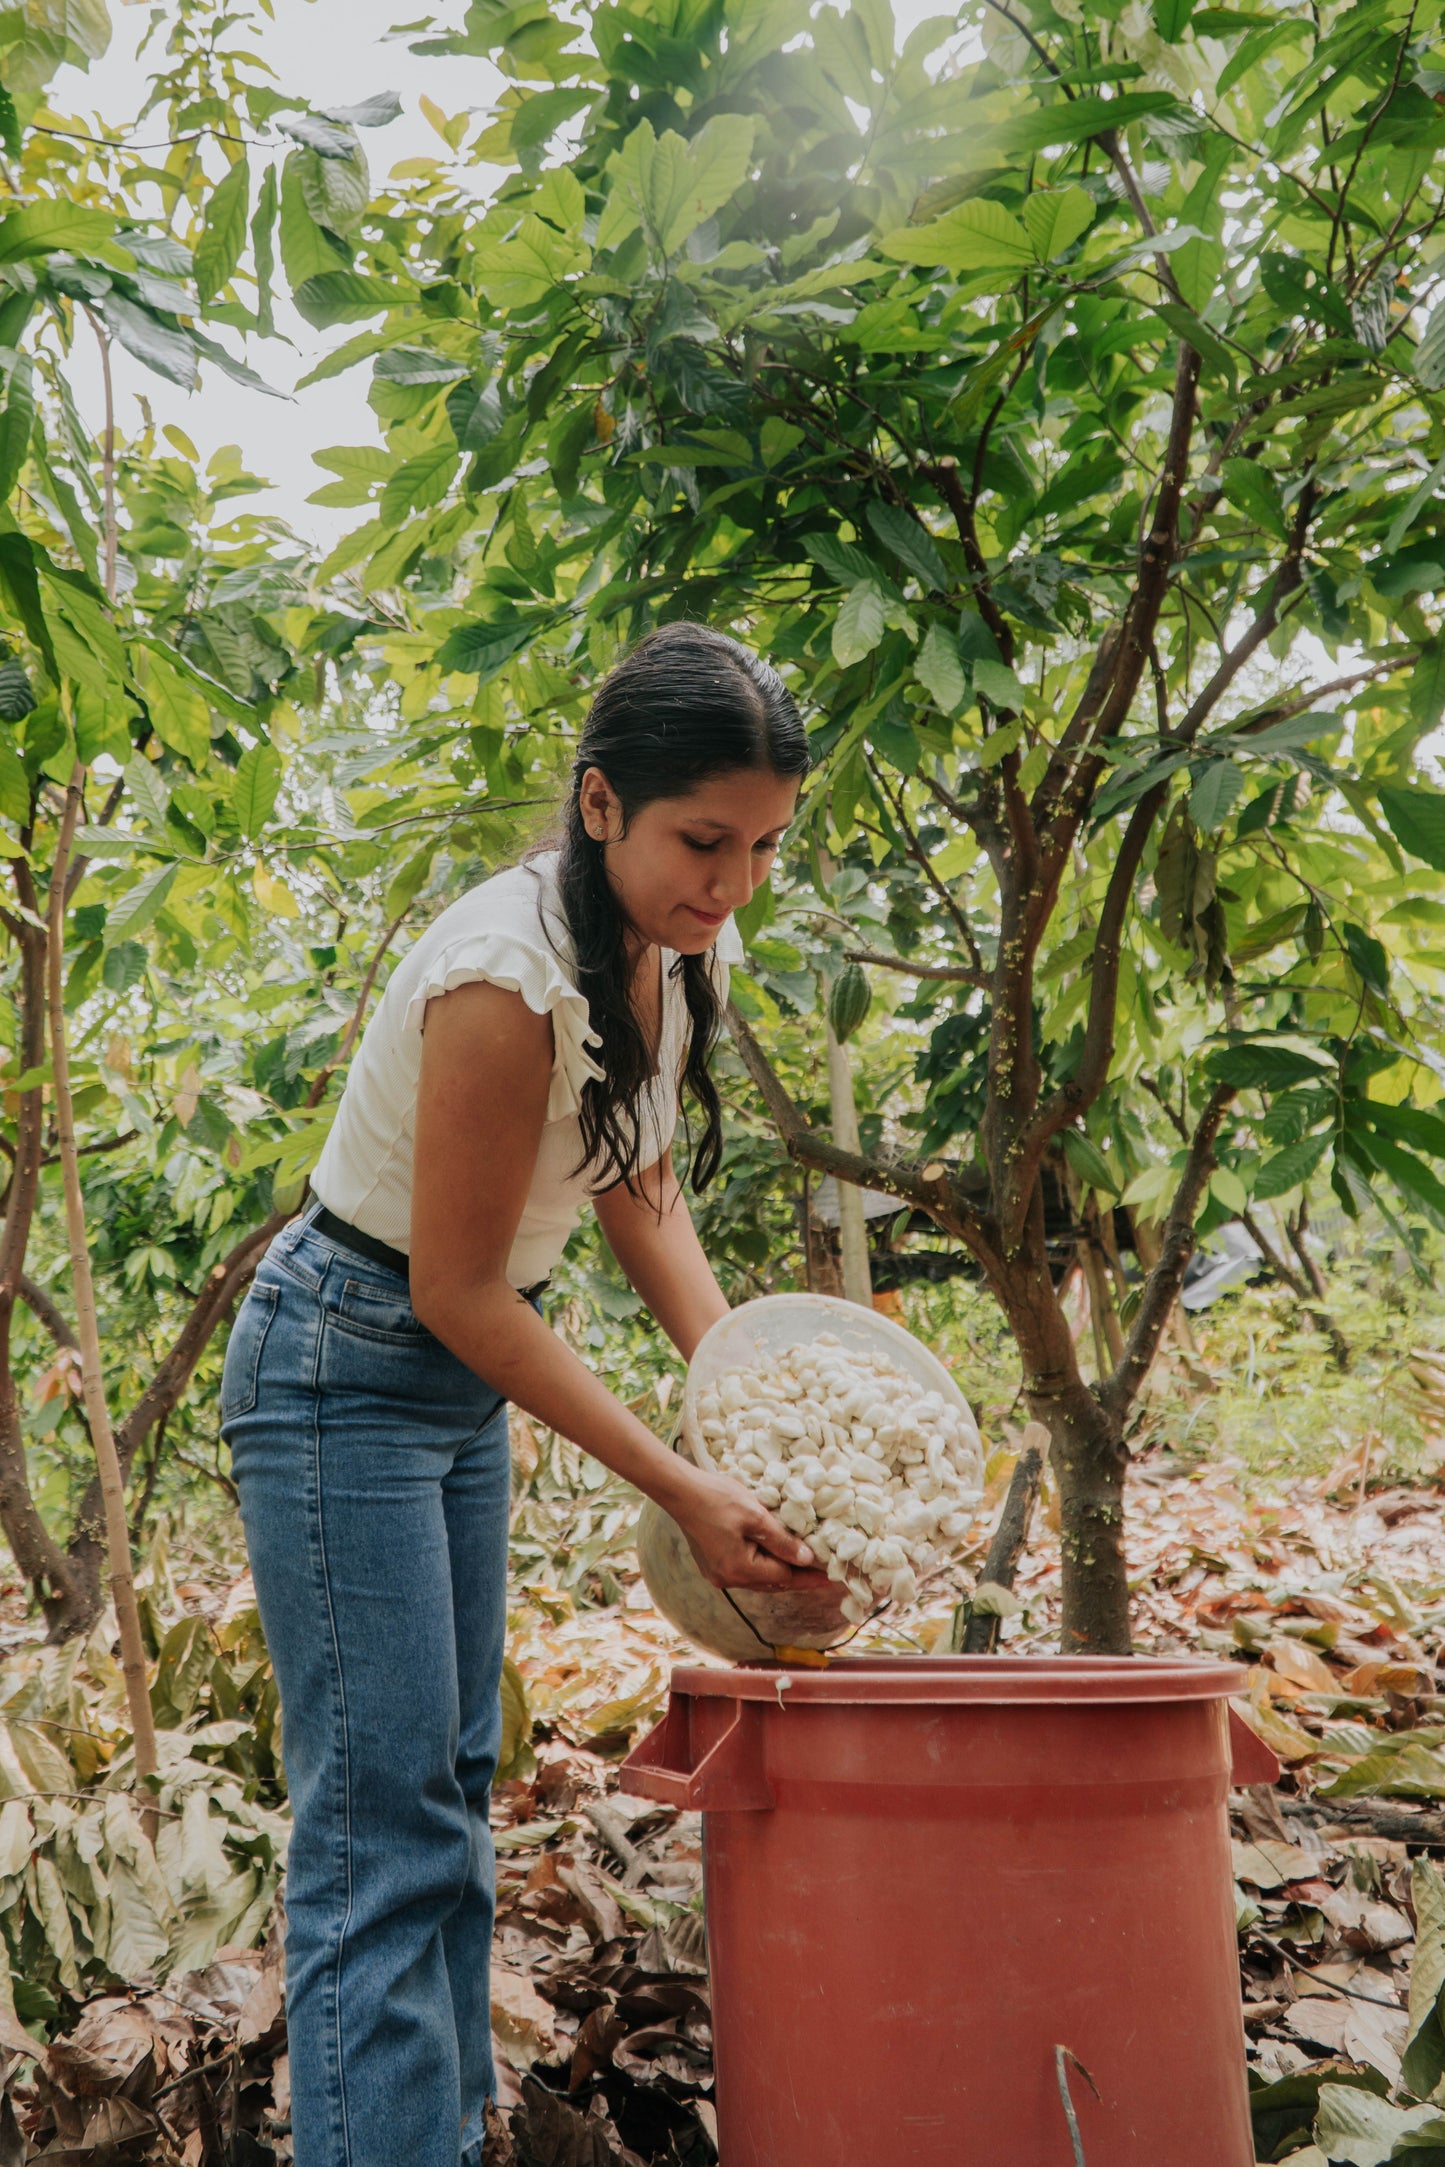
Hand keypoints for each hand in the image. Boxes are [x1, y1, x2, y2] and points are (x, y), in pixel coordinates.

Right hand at [670, 1467, 822, 1591]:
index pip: (784, 1578)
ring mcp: (718, 1574)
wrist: (681, 1491)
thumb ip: (782, 1541)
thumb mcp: (757, 1517)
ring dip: (780, 1571)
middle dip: (797, 1576)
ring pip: (759, 1578)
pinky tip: (775, 1555)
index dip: (809, 1576)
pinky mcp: (713, 1565)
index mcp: (739, 1569)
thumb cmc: (718, 1498)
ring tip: (804, 1563)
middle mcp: (728, 1579)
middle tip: (823, 1573)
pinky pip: (745, 1571)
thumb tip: (807, 1559)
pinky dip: (763, 1565)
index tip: (831, 1579)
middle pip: (772, 1583)